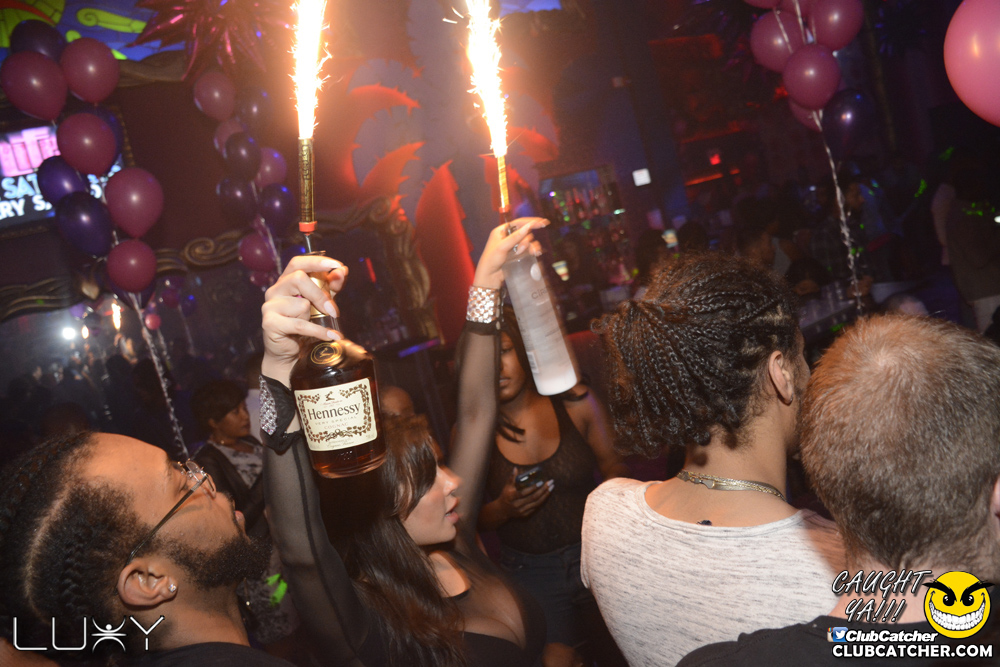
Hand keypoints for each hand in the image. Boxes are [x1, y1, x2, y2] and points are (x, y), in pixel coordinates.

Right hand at [261, 254, 348, 384]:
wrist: (289, 352)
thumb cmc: (303, 323)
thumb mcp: (320, 302)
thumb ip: (330, 286)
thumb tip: (342, 271)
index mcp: (285, 281)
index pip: (298, 262)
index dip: (317, 262)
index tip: (336, 265)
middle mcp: (275, 290)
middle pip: (298, 278)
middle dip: (320, 294)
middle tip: (333, 310)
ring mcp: (270, 306)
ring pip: (301, 304)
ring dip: (313, 317)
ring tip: (311, 325)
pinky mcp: (270, 323)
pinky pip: (300, 324)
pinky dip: (319, 331)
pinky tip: (331, 335)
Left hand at [473, 217, 548, 289]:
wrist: (489, 277)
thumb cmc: (491, 260)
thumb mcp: (502, 247)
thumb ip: (515, 237)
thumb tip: (528, 226)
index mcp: (501, 231)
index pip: (518, 222)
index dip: (531, 222)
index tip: (543, 223)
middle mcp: (507, 236)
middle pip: (524, 232)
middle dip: (526, 240)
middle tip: (520, 249)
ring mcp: (512, 245)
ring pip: (527, 240)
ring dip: (529, 246)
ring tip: (525, 253)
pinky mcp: (516, 253)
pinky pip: (528, 248)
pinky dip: (532, 250)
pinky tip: (535, 253)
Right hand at [498, 471, 553, 519]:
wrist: (502, 511)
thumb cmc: (505, 496)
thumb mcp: (507, 487)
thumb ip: (511, 478)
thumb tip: (515, 468)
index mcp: (512, 497)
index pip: (523, 493)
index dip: (532, 488)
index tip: (541, 482)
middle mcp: (517, 505)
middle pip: (533, 498)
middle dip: (543, 490)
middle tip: (550, 483)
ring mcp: (522, 511)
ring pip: (536, 503)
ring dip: (545, 496)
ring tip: (551, 488)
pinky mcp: (525, 515)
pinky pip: (536, 508)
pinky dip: (542, 501)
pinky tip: (547, 495)